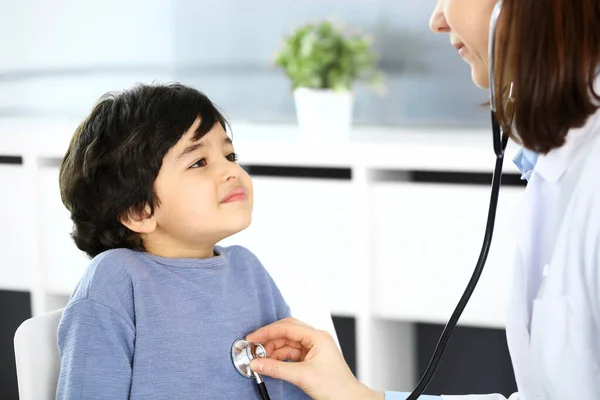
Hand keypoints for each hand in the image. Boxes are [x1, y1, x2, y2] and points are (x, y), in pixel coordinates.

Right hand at [246, 318, 383, 399]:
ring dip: (272, 351)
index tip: (252, 338)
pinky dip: (279, 359)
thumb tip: (257, 363)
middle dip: (269, 340)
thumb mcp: (302, 376)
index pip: (287, 327)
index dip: (267, 332)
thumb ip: (277, 368)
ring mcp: (313, 349)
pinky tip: (270, 364)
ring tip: (260, 359)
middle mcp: (315, 339)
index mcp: (317, 337)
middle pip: (286, 332)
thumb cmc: (336, 387)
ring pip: (287, 344)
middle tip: (253, 348)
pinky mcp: (310, 360)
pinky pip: (290, 354)